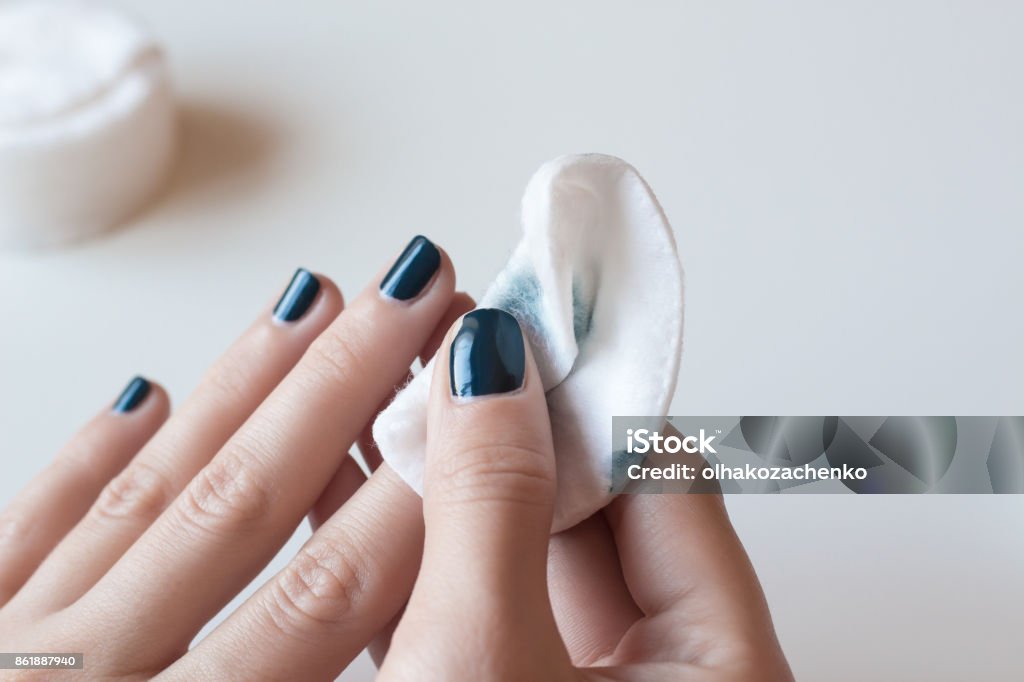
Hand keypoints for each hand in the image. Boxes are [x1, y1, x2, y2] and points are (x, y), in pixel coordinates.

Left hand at [0, 236, 470, 679]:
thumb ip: (312, 677)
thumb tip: (412, 608)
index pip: (328, 588)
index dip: (413, 487)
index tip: (475, 394)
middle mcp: (91, 674)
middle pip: (243, 502)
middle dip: (342, 387)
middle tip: (413, 294)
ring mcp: (15, 647)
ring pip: (150, 491)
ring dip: (242, 388)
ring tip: (310, 303)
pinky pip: (24, 528)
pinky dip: (92, 455)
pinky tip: (140, 398)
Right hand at [379, 309, 792, 680]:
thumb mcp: (483, 655)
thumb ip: (493, 505)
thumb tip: (488, 363)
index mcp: (720, 664)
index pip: (664, 478)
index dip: (585, 394)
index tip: (522, 325)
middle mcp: (667, 672)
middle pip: (596, 511)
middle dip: (513, 433)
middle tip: (454, 353)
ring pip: (530, 558)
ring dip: (465, 488)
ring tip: (407, 401)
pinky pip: (488, 607)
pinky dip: (437, 557)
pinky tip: (383, 495)